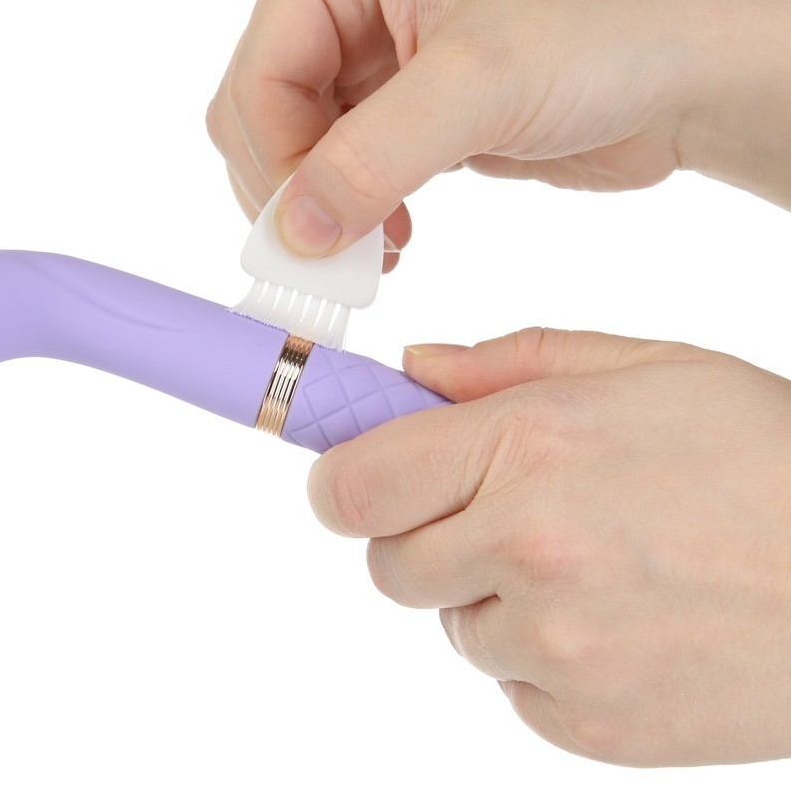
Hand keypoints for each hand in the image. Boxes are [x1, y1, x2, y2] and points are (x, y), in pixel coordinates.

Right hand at [207, 0, 790, 264]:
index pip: (258, 76)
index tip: (314, 242)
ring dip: (324, 212)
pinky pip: (339, 171)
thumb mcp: (481, 83)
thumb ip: (370, 160)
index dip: (277, 166)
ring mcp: (371, 52)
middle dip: (294, 193)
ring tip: (378, 255)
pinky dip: (353, 213)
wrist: (695, 66)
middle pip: (263, 116)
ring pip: (296, 151)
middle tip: (339, 264)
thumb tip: (290, 234)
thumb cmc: (612, 27)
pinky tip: (394, 240)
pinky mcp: (402, 107)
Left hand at [306, 328, 790, 765]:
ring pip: (452, 623)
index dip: (342, 476)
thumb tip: (412, 369)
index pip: (355, 484)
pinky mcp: (589, 726)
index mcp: (531, 447)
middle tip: (492, 511)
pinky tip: (618, 620)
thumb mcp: (642, 368)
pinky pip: (510, 686)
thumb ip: (506, 364)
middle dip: (422, 533)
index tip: (350, 473)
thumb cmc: (763, 455)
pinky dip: (540, 657)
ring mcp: (560, 651)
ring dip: (490, 594)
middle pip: (386, 562)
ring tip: (587, 562)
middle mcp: (531, 552)